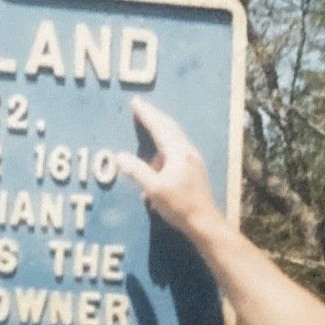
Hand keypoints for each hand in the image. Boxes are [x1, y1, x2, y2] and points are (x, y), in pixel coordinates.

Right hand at [113, 96, 222, 239]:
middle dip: (154, 117)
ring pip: (173, 140)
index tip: (135, 102)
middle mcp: (187, 152)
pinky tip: (156, 165)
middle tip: (140, 108)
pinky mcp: (193, 170)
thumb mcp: (154, 189)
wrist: (204, 222)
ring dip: (159, 135)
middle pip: (170, 128)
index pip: (160, 127)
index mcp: (178, 153)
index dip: (147, 115)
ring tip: (146, 134)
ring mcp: (193, 161)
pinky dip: (163, 151)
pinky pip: (175, 152)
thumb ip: (137, 171)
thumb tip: (120, 156)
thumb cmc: (179, 206)